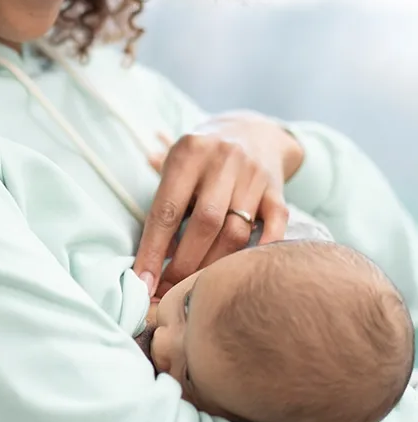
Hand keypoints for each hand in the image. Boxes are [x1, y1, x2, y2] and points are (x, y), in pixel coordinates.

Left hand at [133, 113, 303, 298]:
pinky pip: (274, 226)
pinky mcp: (277, 189)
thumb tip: (147, 264)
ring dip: (215, 266)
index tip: (143, 283)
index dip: (152, 251)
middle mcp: (224, 159)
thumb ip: (163, 206)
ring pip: (236, 232)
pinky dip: (258, 252)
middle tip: (170, 291)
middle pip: (205, 223)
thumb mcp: (175, 164)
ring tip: (197, 286)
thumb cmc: (202, 158)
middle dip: (184, 264)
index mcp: (190, 151)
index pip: (166, 210)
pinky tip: (239, 272)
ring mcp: (254, 173)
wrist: (253, 130)